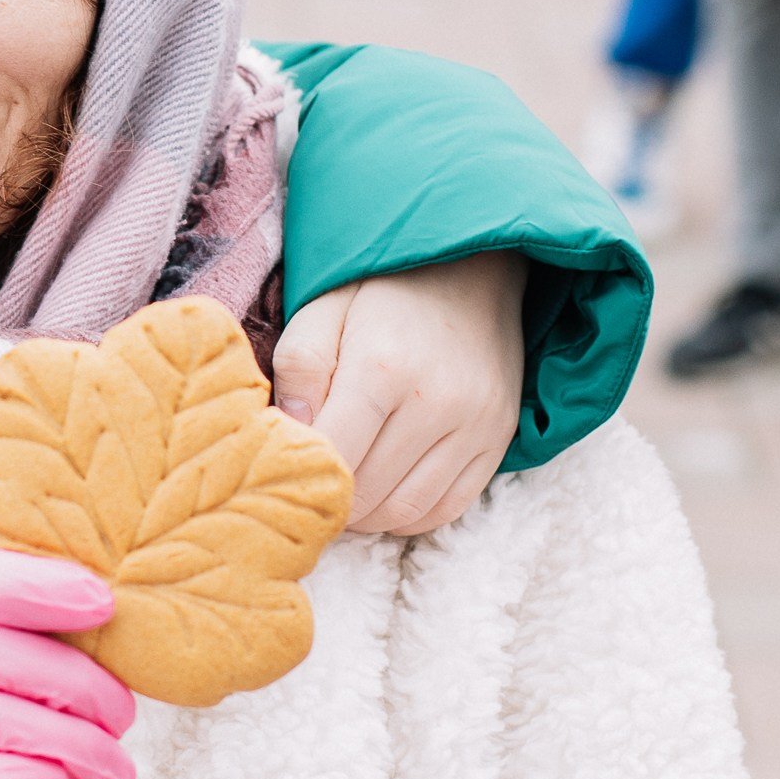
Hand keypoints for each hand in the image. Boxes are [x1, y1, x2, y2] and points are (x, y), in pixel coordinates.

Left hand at [272, 251, 526, 537]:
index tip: (280, 469)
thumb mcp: (322, 309)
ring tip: (344, 487)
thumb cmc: (382, 288)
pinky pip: (446, 508)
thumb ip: (297, 370)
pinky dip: (407, 514)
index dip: (298, 475)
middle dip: (328, 497)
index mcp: (383, 368)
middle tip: (307, 481)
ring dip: (365, 515)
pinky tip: (385, 489)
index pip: (331, 459)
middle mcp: (438, 403)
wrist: (470, 263)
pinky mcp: (499, 438)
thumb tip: (289, 434)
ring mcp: (477, 425)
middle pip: (366, 494)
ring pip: (404, 513)